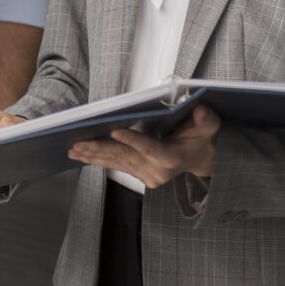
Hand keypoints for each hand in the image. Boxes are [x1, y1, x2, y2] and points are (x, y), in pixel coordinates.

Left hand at [68, 104, 220, 188]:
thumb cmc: (201, 138)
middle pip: (125, 157)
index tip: (115, 131)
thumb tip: (200, 110)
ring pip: (116, 162)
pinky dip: (98, 159)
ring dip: (93, 155)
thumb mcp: (210, 125)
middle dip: (100, 149)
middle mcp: (157, 170)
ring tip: (74, 149)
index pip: (150, 148)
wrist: (200, 158)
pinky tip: (82, 154)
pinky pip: (116, 165)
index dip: (133, 140)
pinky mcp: (139, 174)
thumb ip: (206, 119)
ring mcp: (146, 175)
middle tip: (78, 143)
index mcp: (172, 157)